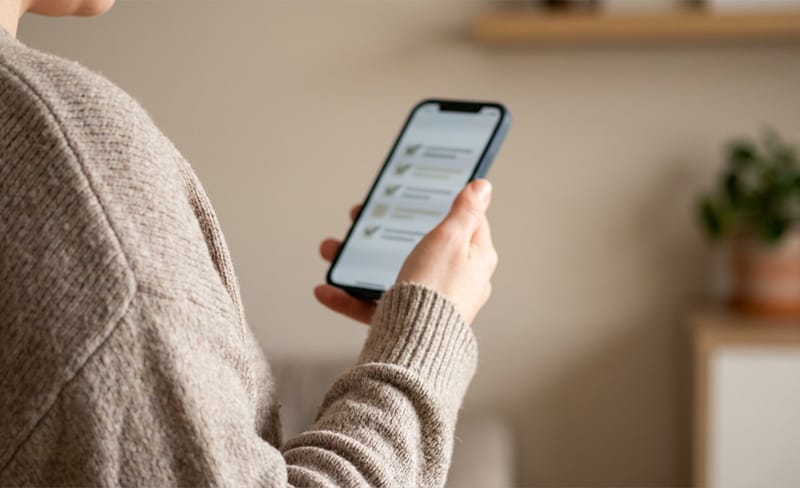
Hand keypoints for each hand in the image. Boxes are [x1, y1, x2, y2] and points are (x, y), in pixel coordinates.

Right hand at [315, 179, 496, 325]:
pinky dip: (351, 298)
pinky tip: (328, 291)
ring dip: (357, 262)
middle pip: (418, 245)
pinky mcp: (409, 320)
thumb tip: (483, 187)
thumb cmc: (437, 289)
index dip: (442, 205)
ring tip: (331, 251)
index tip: (419, 195)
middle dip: (385, 232)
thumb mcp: (450, 238)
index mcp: (476, 258)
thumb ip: (465, 211)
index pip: (466, 222)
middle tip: (361, 219)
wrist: (416, 347)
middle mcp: (457, 280)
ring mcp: (431, 300)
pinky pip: (376, 304)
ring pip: (390, 272)